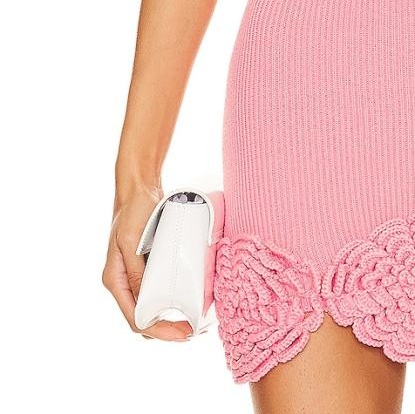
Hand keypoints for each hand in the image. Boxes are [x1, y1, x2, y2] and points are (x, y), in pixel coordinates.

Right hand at [102, 182, 193, 341]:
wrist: (139, 187)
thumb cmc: (133, 211)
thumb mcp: (131, 241)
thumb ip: (136, 271)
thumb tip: (144, 300)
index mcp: (115, 280)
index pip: (136, 319)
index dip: (159, 330)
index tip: (183, 333)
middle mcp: (123, 282)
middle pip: (143, 318)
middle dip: (166, 330)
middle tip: (193, 332)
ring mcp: (135, 275)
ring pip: (150, 308)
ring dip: (169, 319)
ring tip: (192, 323)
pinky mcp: (147, 266)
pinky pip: (157, 292)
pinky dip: (170, 302)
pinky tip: (186, 302)